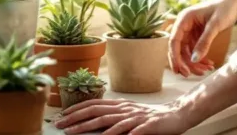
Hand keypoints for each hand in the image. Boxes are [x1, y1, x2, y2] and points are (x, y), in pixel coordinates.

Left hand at [53, 99, 193, 134]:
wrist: (177, 115)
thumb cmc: (152, 118)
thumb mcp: (130, 114)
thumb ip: (115, 116)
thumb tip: (94, 121)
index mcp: (120, 105)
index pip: (94, 104)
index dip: (76, 109)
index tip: (62, 116)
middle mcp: (125, 108)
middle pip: (96, 111)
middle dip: (76, 118)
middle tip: (60, 125)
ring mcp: (136, 116)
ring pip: (108, 121)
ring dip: (89, 127)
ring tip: (74, 133)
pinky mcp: (147, 125)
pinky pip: (132, 130)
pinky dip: (119, 134)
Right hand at [168, 0, 236, 76]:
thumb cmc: (225, 8)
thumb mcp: (215, 25)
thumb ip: (204, 42)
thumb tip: (193, 60)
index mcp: (184, 19)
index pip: (173, 41)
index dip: (174, 57)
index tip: (180, 71)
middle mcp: (185, 25)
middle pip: (179, 48)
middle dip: (184, 63)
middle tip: (192, 75)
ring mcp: (191, 30)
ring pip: (187, 51)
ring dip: (194, 63)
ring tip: (206, 70)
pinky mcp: (198, 35)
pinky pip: (195, 50)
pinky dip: (201, 59)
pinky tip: (209, 65)